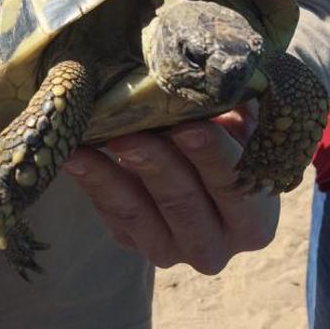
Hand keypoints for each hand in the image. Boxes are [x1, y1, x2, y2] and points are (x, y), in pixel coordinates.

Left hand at [64, 101, 278, 273]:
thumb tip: (219, 79)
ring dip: (110, 176)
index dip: (213, 156)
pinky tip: (74, 155)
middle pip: (183, 203)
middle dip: (155, 164)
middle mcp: (216, 246)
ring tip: (90, 144)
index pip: (236, 189)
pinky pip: (109, 213)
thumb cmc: (227, 142)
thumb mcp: (241, 129)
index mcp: (254, 221)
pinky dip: (91, 182)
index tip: (189, 126)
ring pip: (138, 213)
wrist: (196, 172)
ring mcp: (171, 250)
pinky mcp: (134, 243)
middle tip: (129, 134)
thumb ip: (238, 112)